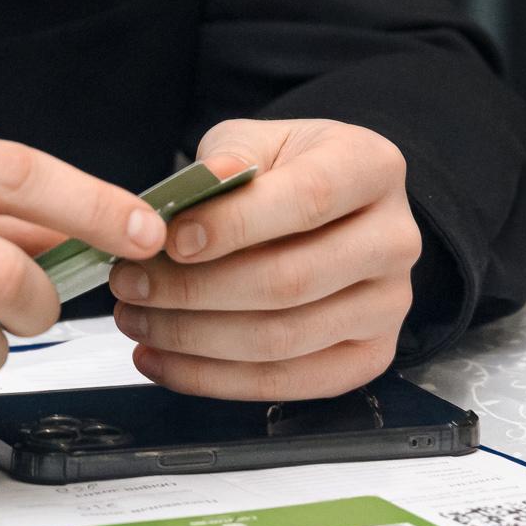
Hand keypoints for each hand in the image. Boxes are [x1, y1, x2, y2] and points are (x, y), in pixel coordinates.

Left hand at [108, 117, 421, 398]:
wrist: (333, 209)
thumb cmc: (287, 170)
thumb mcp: (256, 141)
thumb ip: (226, 160)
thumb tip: (195, 191)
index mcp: (371, 168)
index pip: (307, 199)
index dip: (234, 224)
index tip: (170, 239)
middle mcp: (394, 240)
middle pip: (290, 280)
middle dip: (194, 289)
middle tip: (131, 283)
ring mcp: (387, 306)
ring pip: (282, 339)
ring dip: (193, 337)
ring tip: (135, 319)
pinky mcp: (369, 357)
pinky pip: (287, 383)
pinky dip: (213, 379)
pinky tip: (163, 359)